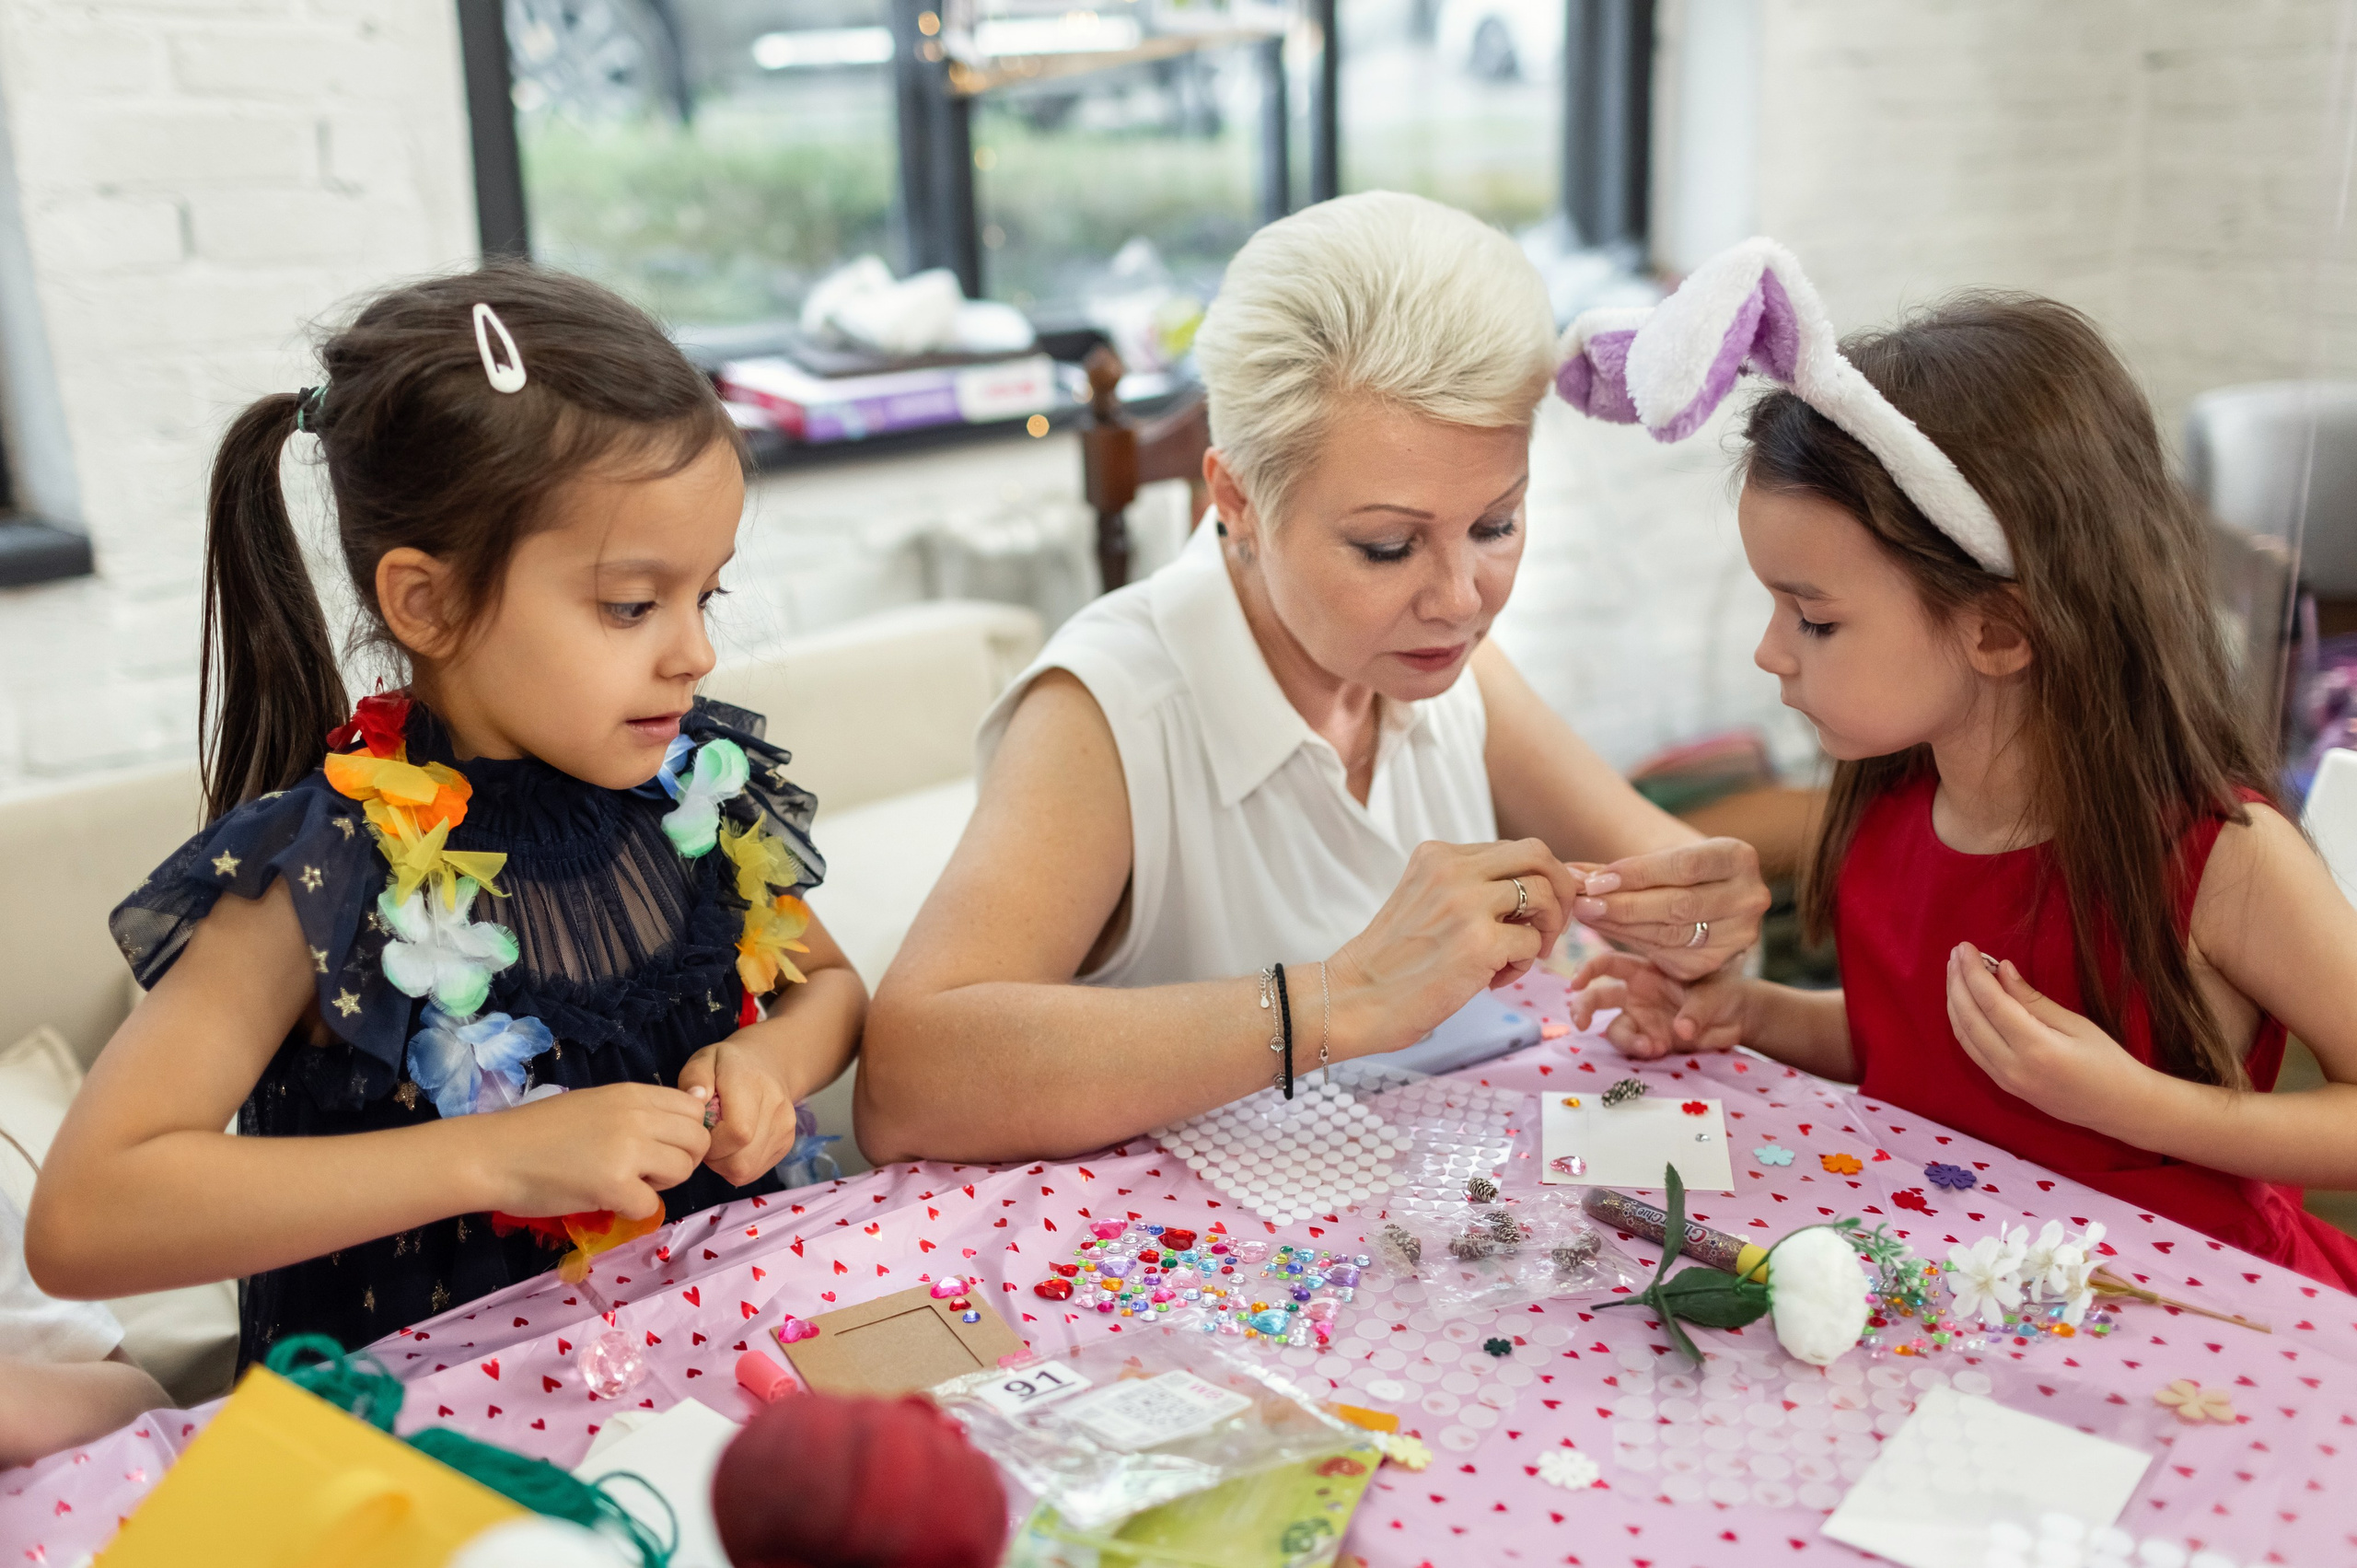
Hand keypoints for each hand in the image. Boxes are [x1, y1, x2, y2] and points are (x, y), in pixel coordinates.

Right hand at [479, 1083, 710, 1220]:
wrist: (495, 1155)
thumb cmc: (540, 1131)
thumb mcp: (597, 1104)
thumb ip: (642, 1110)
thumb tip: (695, 1107)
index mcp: (632, 1093)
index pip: (694, 1109)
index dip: (685, 1132)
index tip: (662, 1146)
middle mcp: (637, 1116)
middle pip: (697, 1141)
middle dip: (679, 1161)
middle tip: (645, 1171)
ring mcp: (628, 1150)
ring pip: (682, 1171)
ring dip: (659, 1185)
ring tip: (624, 1183)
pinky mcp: (614, 1186)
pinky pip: (650, 1206)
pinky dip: (633, 1210)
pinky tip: (607, 1200)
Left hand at [678, 1039, 804, 1186]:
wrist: (768, 1064)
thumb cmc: (727, 1065)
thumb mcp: (704, 1060)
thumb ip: (695, 1077)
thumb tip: (696, 1098)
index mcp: (752, 1084)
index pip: (737, 1133)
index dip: (712, 1143)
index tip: (701, 1130)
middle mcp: (776, 1108)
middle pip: (742, 1160)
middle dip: (714, 1158)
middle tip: (707, 1138)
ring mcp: (786, 1128)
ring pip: (747, 1170)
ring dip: (724, 1164)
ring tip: (719, 1141)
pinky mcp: (787, 1143)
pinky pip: (755, 1170)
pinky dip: (737, 1165)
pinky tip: (732, 1145)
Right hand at [1329, 839, 1582, 1055]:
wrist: (1354, 999)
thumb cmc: (1392, 961)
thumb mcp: (1425, 900)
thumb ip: (1470, 885)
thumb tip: (1536, 890)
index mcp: (1438, 855)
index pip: (1513, 849)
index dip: (1540, 878)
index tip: (1542, 907)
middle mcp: (1453, 869)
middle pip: (1538, 855)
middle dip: (1561, 888)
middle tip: (1552, 924)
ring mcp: (1467, 904)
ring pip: (1543, 896)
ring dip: (1545, 930)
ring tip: (1519, 957)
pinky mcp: (1480, 943)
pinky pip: (1531, 942)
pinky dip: (1523, 964)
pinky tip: (1494, 980)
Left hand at [1567, 837, 1771, 980]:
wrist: (1710, 898)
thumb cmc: (1680, 870)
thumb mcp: (1663, 857)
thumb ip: (1623, 867)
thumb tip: (1572, 875)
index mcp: (1738, 858)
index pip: (1685, 865)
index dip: (1639, 873)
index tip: (1598, 879)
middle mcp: (1748, 898)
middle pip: (1678, 905)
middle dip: (1624, 905)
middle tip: (1583, 901)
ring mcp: (1737, 936)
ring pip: (1670, 934)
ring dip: (1621, 926)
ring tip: (1585, 913)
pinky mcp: (1716, 964)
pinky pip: (1666, 955)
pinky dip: (1630, 941)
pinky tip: (1604, 929)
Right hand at [1569, 952, 1751, 1059]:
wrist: (1739, 1020)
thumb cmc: (1724, 992)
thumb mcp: (1713, 993)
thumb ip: (1695, 1010)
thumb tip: (1680, 1030)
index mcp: (1646, 970)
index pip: (1609, 965)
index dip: (1588, 970)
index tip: (1576, 984)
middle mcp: (1637, 993)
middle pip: (1597, 998)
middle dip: (1583, 1008)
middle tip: (1581, 1024)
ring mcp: (1642, 1018)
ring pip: (1615, 1029)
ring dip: (1626, 1040)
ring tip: (1650, 1048)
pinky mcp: (1651, 1040)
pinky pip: (1634, 1047)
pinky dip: (1641, 1051)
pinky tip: (1659, 1050)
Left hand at [1944, 943, 2145, 1129]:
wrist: (2119, 1109)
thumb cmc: (2107, 1061)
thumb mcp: (2075, 1024)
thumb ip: (2032, 999)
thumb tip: (2001, 969)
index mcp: (2035, 1048)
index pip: (1990, 1002)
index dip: (1972, 972)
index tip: (1964, 947)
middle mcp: (2012, 1067)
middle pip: (1970, 1018)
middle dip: (1958, 982)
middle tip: (1955, 953)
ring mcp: (2005, 1080)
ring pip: (1964, 1035)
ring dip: (1955, 1001)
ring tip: (1955, 972)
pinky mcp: (2004, 1086)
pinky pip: (1972, 1050)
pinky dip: (1962, 1022)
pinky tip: (1963, 1002)